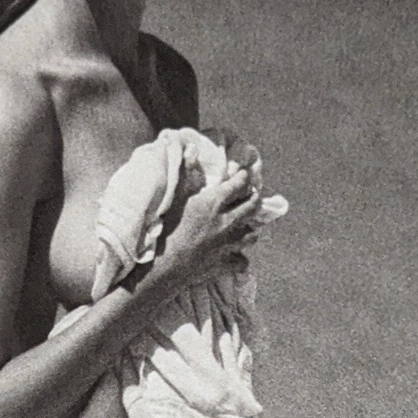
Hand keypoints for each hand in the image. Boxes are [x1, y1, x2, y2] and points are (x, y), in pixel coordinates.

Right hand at [148, 164, 262, 296]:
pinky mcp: (225, 264)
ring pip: (251, 234)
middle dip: (254, 198)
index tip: (243, 175)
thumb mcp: (173, 198)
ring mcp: (228, 245)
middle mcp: (226, 222)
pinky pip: (243, 261)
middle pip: (252, 207)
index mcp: (214, 203)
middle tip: (252, 195)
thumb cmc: (165, 230)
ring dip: (250, 228)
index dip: (243, 178)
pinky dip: (241, 258)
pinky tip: (236, 256)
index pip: (239, 184)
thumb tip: (190, 150)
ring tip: (247, 225)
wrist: (163, 267)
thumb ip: (184, 173)